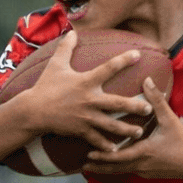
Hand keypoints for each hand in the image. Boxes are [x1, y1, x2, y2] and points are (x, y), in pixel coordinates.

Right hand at [19, 29, 152, 149]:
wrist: (33, 111)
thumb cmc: (45, 86)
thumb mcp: (55, 64)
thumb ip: (66, 47)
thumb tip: (72, 32)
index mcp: (86, 81)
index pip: (109, 68)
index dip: (124, 60)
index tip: (138, 54)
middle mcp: (90, 99)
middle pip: (119, 103)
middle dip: (136, 106)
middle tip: (149, 108)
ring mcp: (86, 117)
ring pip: (112, 125)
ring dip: (127, 130)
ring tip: (140, 132)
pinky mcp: (80, 130)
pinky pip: (97, 139)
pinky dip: (106, 146)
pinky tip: (116, 150)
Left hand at [81, 77, 182, 179]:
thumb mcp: (169, 119)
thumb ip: (156, 100)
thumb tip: (147, 80)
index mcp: (143, 151)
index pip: (118, 157)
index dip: (103, 156)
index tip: (88, 154)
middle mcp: (140, 164)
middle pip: (114, 168)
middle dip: (98, 166)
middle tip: (82, 165)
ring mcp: (143, 171)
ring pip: (120, 172)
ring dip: (106, 169)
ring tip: (91, 168)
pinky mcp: (148, 173)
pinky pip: (128, 171)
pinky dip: (118, 169)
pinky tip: (112, 165)